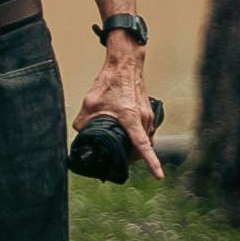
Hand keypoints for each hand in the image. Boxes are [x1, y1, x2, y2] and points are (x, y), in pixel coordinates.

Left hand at [94, 52, 162, 173]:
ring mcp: (148, 115)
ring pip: (146, 139)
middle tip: (119, 162)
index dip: (151, 162)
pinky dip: (139, 137)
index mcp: (131, 118)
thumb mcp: (90, 103)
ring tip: (121, 149)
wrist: (124, 64)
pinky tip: (127, 136)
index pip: (143, 146)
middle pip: (144, 147)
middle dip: (135, 158)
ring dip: (137, 148)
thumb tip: (80, 134)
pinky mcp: (148, 111)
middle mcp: (143, 118)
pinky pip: (147, 130)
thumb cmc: (109, 81)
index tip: (159, 176)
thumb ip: (83, 122)